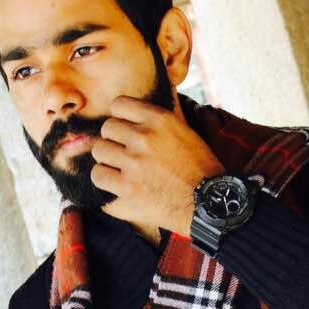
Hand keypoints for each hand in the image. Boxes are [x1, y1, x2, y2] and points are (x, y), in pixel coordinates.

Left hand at [90, 96, 224, 237]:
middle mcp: (144, 137)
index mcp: (159, 119)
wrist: (210, 204)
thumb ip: (159, 122)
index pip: (119, 105)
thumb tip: (135, 116)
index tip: (125, 131)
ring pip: (99, 151)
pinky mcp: (128, 188)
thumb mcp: (185, 132)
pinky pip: (98, 176)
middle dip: (114, 141)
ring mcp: (134, 163)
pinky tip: (117, 186)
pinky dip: (105, 182)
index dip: (120, 119)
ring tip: (120, 171)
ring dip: (107, 161)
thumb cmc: (201, 170)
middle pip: (107, 128)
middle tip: (125, 155)